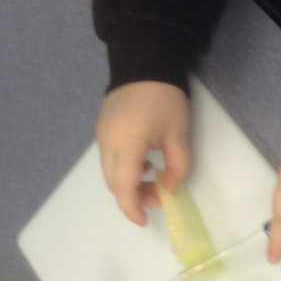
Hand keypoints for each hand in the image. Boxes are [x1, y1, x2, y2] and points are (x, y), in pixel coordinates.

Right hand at [97, 81, 189, 225]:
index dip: (132, 208)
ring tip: (154, 179)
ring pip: (109, 172)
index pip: (123, 187)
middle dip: (133, 197)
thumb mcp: (178, 134)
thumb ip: (177, 165)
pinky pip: (109, 157)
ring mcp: (101, 135)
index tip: (145, 219)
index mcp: (126, 145)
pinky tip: (144, 161)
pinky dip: (124, 168)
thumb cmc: (165, 98)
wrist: (144, 61)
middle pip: (113, 183)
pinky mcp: (102, 127)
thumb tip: (170, 188)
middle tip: (158, 197)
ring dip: (129, 183)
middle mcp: (107, 143)